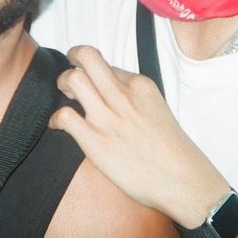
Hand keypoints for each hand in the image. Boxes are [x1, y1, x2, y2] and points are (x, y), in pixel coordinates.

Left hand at [50, 45, 228, 226]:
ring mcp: (108, 118)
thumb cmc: (173, 151)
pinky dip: (55, 118)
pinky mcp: (96, 142)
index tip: (92, 83)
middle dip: (72, 59)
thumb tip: (110, 96)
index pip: (107, 64)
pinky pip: (65, 116)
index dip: (96, 72)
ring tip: (66, 97)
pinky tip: (59, 125)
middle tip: (70, 73)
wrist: (183, 181)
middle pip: (86, 56)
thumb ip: (135, 99)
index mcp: (141, 85)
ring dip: (62, 84)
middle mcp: (123, 95)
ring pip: (73, 79)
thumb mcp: (158, 109)